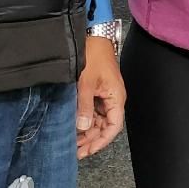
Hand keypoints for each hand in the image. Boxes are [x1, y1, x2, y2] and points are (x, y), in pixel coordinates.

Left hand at [76, 35, 125, 158]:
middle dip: (91, 139)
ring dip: (86, 131)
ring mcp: (104, 95)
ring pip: (98, 120)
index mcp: (116, 98)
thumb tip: (83, 127)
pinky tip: (73, 126)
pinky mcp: (97, 91)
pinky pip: (92, 111)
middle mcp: (112, 99)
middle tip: (75, 151)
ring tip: (72, 142)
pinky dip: (84, 119)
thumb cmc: (93, 56)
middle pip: (104, 126)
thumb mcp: (86, 83)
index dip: (101, 141)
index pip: (113, 128)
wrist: (92, 36)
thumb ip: (84, 106)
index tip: (87, 151)